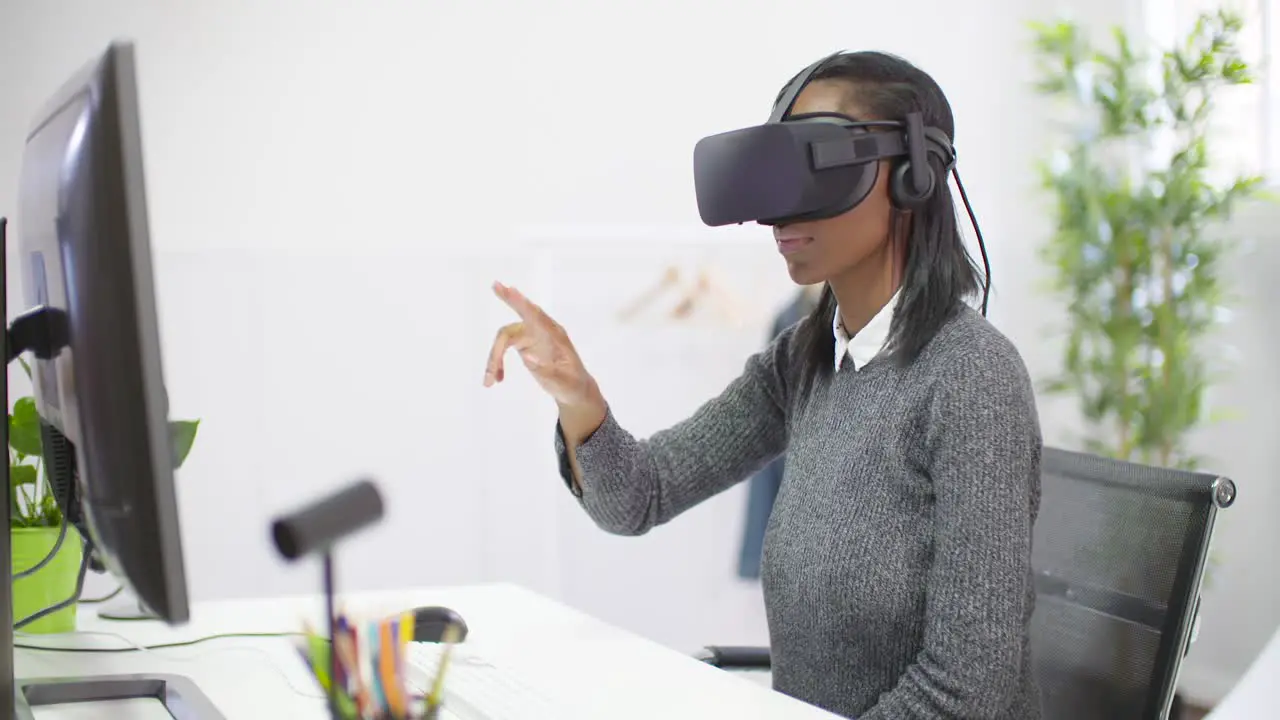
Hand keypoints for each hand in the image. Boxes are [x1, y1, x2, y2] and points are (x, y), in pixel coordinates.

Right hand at [484, 282, 598, 406]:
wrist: (574, 389)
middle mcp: (541, 331)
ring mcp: (531, 336)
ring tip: (490, 381)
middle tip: (494, 300)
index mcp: (555, 335)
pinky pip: (503, 348)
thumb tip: (525, 356)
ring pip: (504, 339)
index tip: (509, 289)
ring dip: (494, 359)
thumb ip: (546, 370)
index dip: (521, 302)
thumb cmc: (572, 384)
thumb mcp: (563, 382)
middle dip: (503, 318)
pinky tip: (497, 379)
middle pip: (515, 323)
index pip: (536, 316)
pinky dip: (497, 363)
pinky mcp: (524, 344)